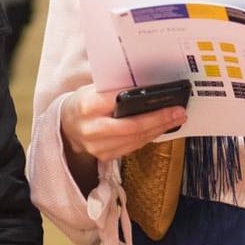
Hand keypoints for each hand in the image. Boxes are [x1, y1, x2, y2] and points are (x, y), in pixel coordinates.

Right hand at [62, 85, 187, 163]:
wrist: (66, 125)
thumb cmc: (84, 103)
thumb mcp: (94, 89)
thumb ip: (115, 90)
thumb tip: (148, 88)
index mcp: (87, 105)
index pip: (120, 102)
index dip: (145, 101)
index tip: (166, 97)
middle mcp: (91, 128)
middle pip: (131, 126)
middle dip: (158, 119)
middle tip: (178, 112)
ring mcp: (97, 146)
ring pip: (134, 140)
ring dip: (157, 130)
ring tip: (175, 119)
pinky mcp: (104, 156)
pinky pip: (132, 147)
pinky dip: (148, 138)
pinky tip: (160, 129)